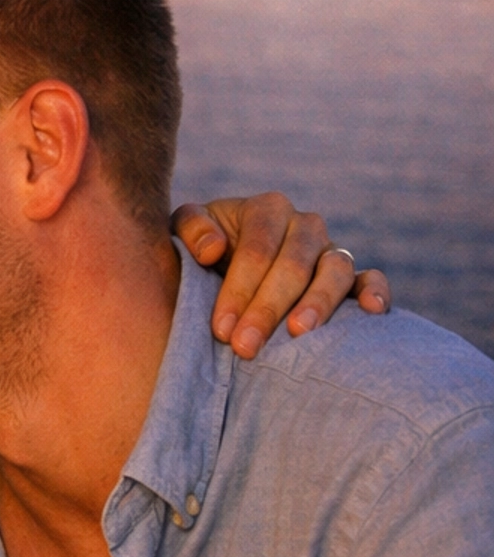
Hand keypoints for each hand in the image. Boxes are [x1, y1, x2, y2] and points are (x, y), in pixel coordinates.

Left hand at [172, 194, 390, 359]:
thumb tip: (213, 249)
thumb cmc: (200, 254)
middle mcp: (305, 226)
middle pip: (293, 264)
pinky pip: (370, 278)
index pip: (257, 249)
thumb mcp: (182, 234)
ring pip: (336, 270)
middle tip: (245, 347)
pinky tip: (371, 312)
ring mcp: (331, 250)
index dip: (239, 289)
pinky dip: (375, 291)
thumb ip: (191, 230)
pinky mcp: (351, 278)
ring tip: (297, 333)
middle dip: (267, 308)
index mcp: (267, 209)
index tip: (221, 329)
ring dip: (318, 303)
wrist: (222, 269)